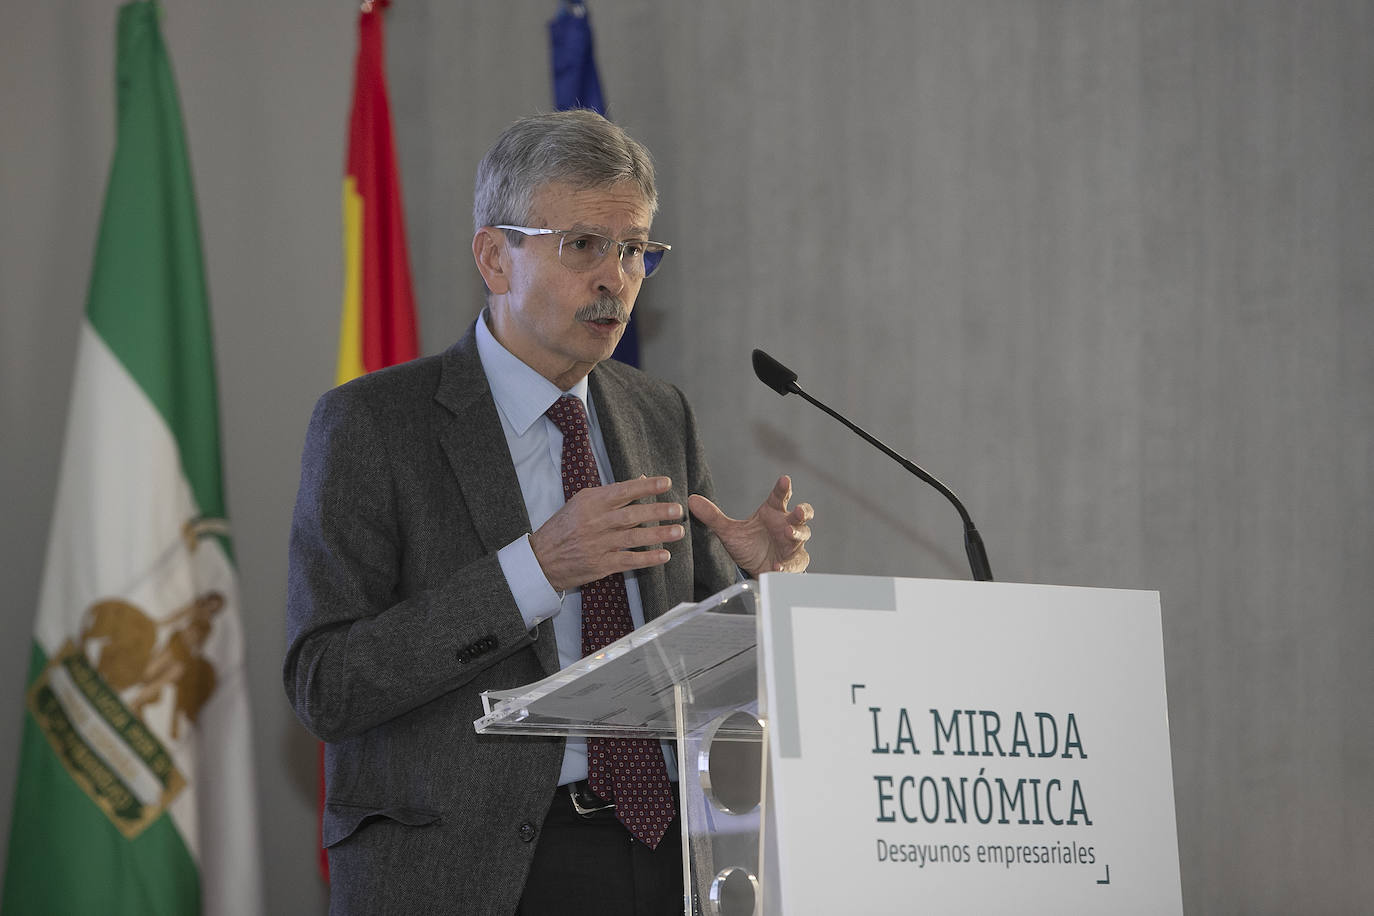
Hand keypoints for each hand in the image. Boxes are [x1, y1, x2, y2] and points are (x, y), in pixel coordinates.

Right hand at [530, 476, 685, 591]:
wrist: (541, 560)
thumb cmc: (563, 528)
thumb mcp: (580, 503)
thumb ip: (610, 493)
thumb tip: (640, 480)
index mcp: (590, 503)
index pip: (623, 491)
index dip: (646, 487)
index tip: (666, 483)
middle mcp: (595, 523)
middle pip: (632, 515)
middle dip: (657, 512)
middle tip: (678, 510)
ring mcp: (598, 545)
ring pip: (634, 538)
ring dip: (658, 535)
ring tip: (678, 532)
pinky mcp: (600, 565)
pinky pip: (628, 561)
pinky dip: (647, 559)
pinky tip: (664, 555)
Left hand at [688, 474, 812, 576]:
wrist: (757, 569)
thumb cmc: (749, 545)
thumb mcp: (729, 532)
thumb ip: (712, 516)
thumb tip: (691, 500)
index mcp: (772, 513)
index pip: (780, 496)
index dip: (783, 488)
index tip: (784, 479)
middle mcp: (785, 525)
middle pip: (802, 514)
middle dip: (802, 511)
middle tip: (798, 510)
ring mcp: (792, 543)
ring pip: (802, 534)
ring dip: (796, 533)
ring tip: (787, 533)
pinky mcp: (792, 562)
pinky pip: (793, 563)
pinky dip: (786, 565)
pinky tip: (776, 567)